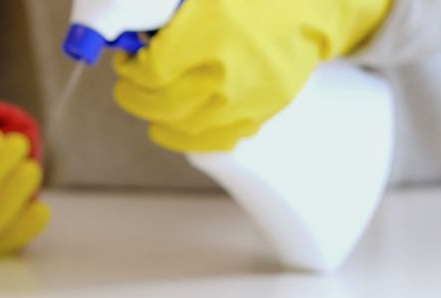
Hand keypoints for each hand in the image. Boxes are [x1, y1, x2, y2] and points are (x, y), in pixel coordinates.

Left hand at [113, 0, 391, 152]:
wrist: (313, 9)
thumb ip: (167, 19)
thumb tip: (133, 39)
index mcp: (211, 31)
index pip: (153, 71)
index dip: (132, 71)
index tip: (127, 62)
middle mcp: (228, 70)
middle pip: (161, 103)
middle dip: (134, 95)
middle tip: (129, 85)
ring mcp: (246, 98)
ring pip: (182, 126)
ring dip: (156, 117)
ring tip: (150, 104)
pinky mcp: (260, 114)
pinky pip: (212, 140)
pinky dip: (185, 136)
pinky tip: (173, 124)